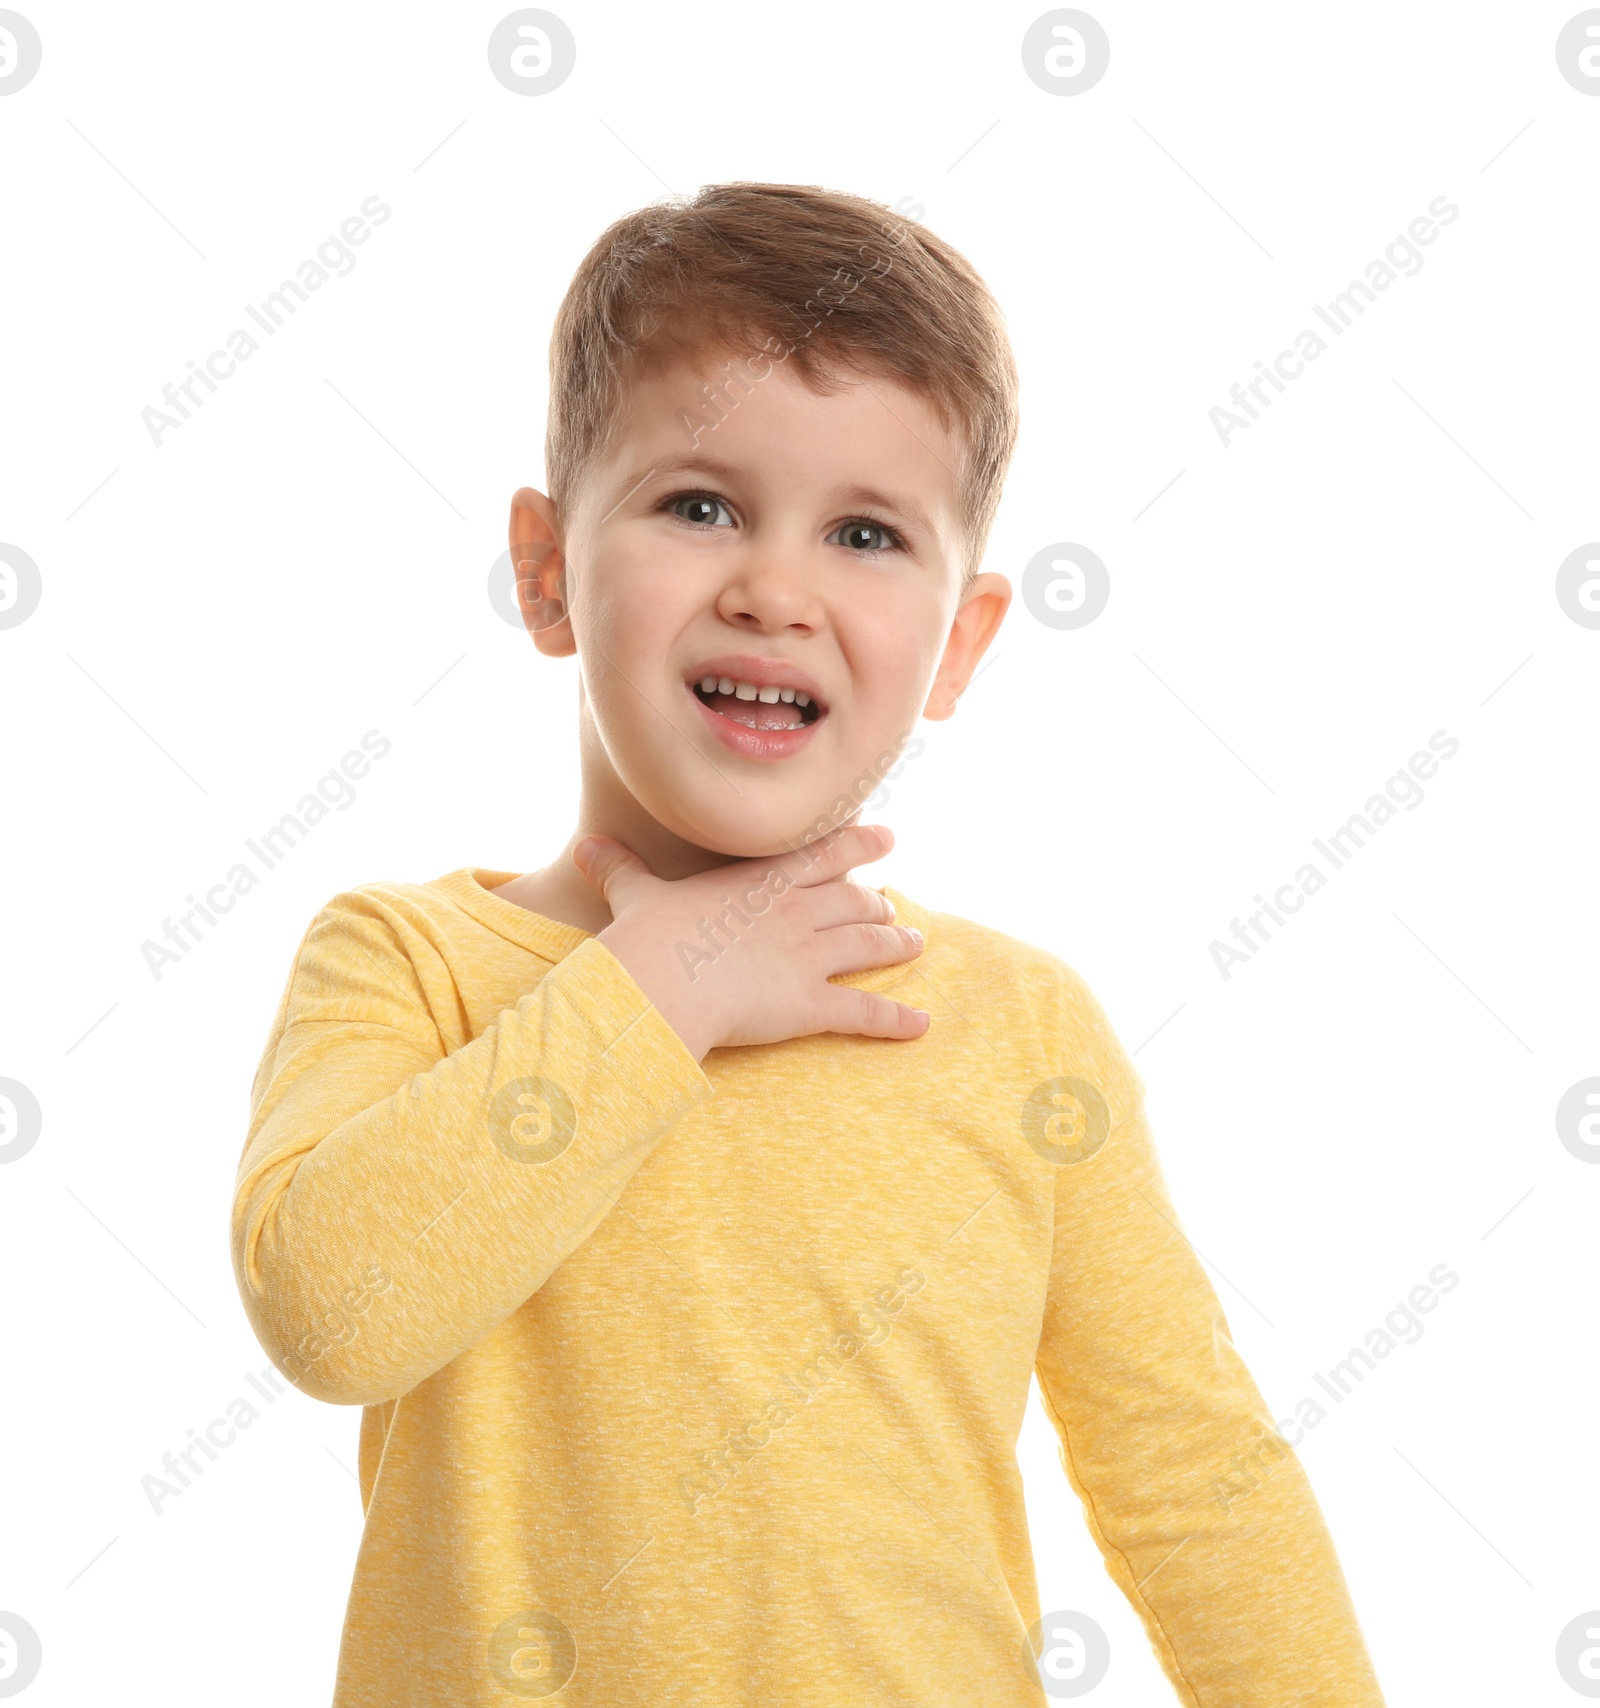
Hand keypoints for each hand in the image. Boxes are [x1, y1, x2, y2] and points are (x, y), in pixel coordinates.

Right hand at [574, 824, 928, 1059]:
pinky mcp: (811, 1004)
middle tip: (892, 905)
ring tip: (915, 942)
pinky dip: (896, 1018)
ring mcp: (808, 956)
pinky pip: (865, 1012)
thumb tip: (585, 849)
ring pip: (868, 945)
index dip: (859, 844)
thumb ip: (619, 870)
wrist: (659, 986)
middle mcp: (795, 911)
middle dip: (877, 902)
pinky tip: (920, 1022)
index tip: (885, 838)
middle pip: (853, 900)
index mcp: (760, 881)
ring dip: (896, 943)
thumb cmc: (646, 939)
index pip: (822, 854)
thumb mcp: (635, 896)